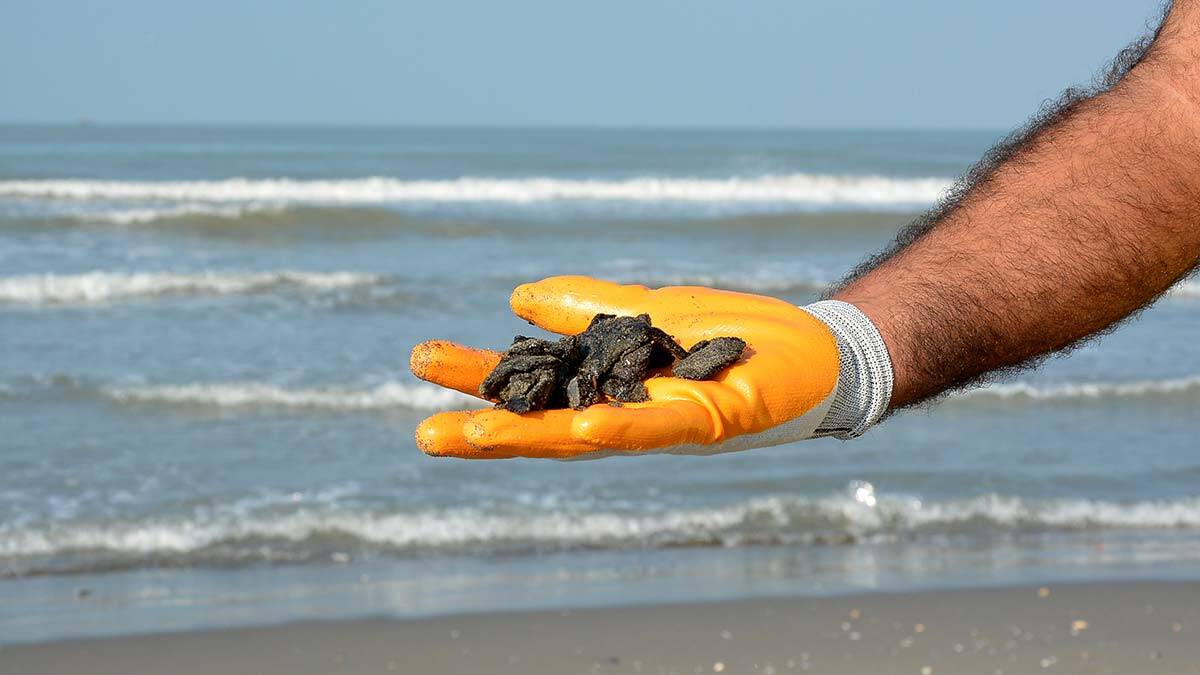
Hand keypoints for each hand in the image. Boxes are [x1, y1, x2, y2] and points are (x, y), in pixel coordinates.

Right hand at [409, 276, 839, 458]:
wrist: (817, 350)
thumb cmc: (736, 338)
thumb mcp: (646, 313)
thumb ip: (585, 310)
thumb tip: (517, 300)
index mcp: (610, 390)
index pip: (534, 389)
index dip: (478, 380)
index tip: (421, 363)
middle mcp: (630, 416)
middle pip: (547, 426)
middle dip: (485, 430)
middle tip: (423, 432)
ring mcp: (669, 422)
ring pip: (591, 436)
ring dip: (533, 439)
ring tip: (473, 435)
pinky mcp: (714, 417)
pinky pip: (663, 427)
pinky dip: (624, 427)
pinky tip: (587, 424)